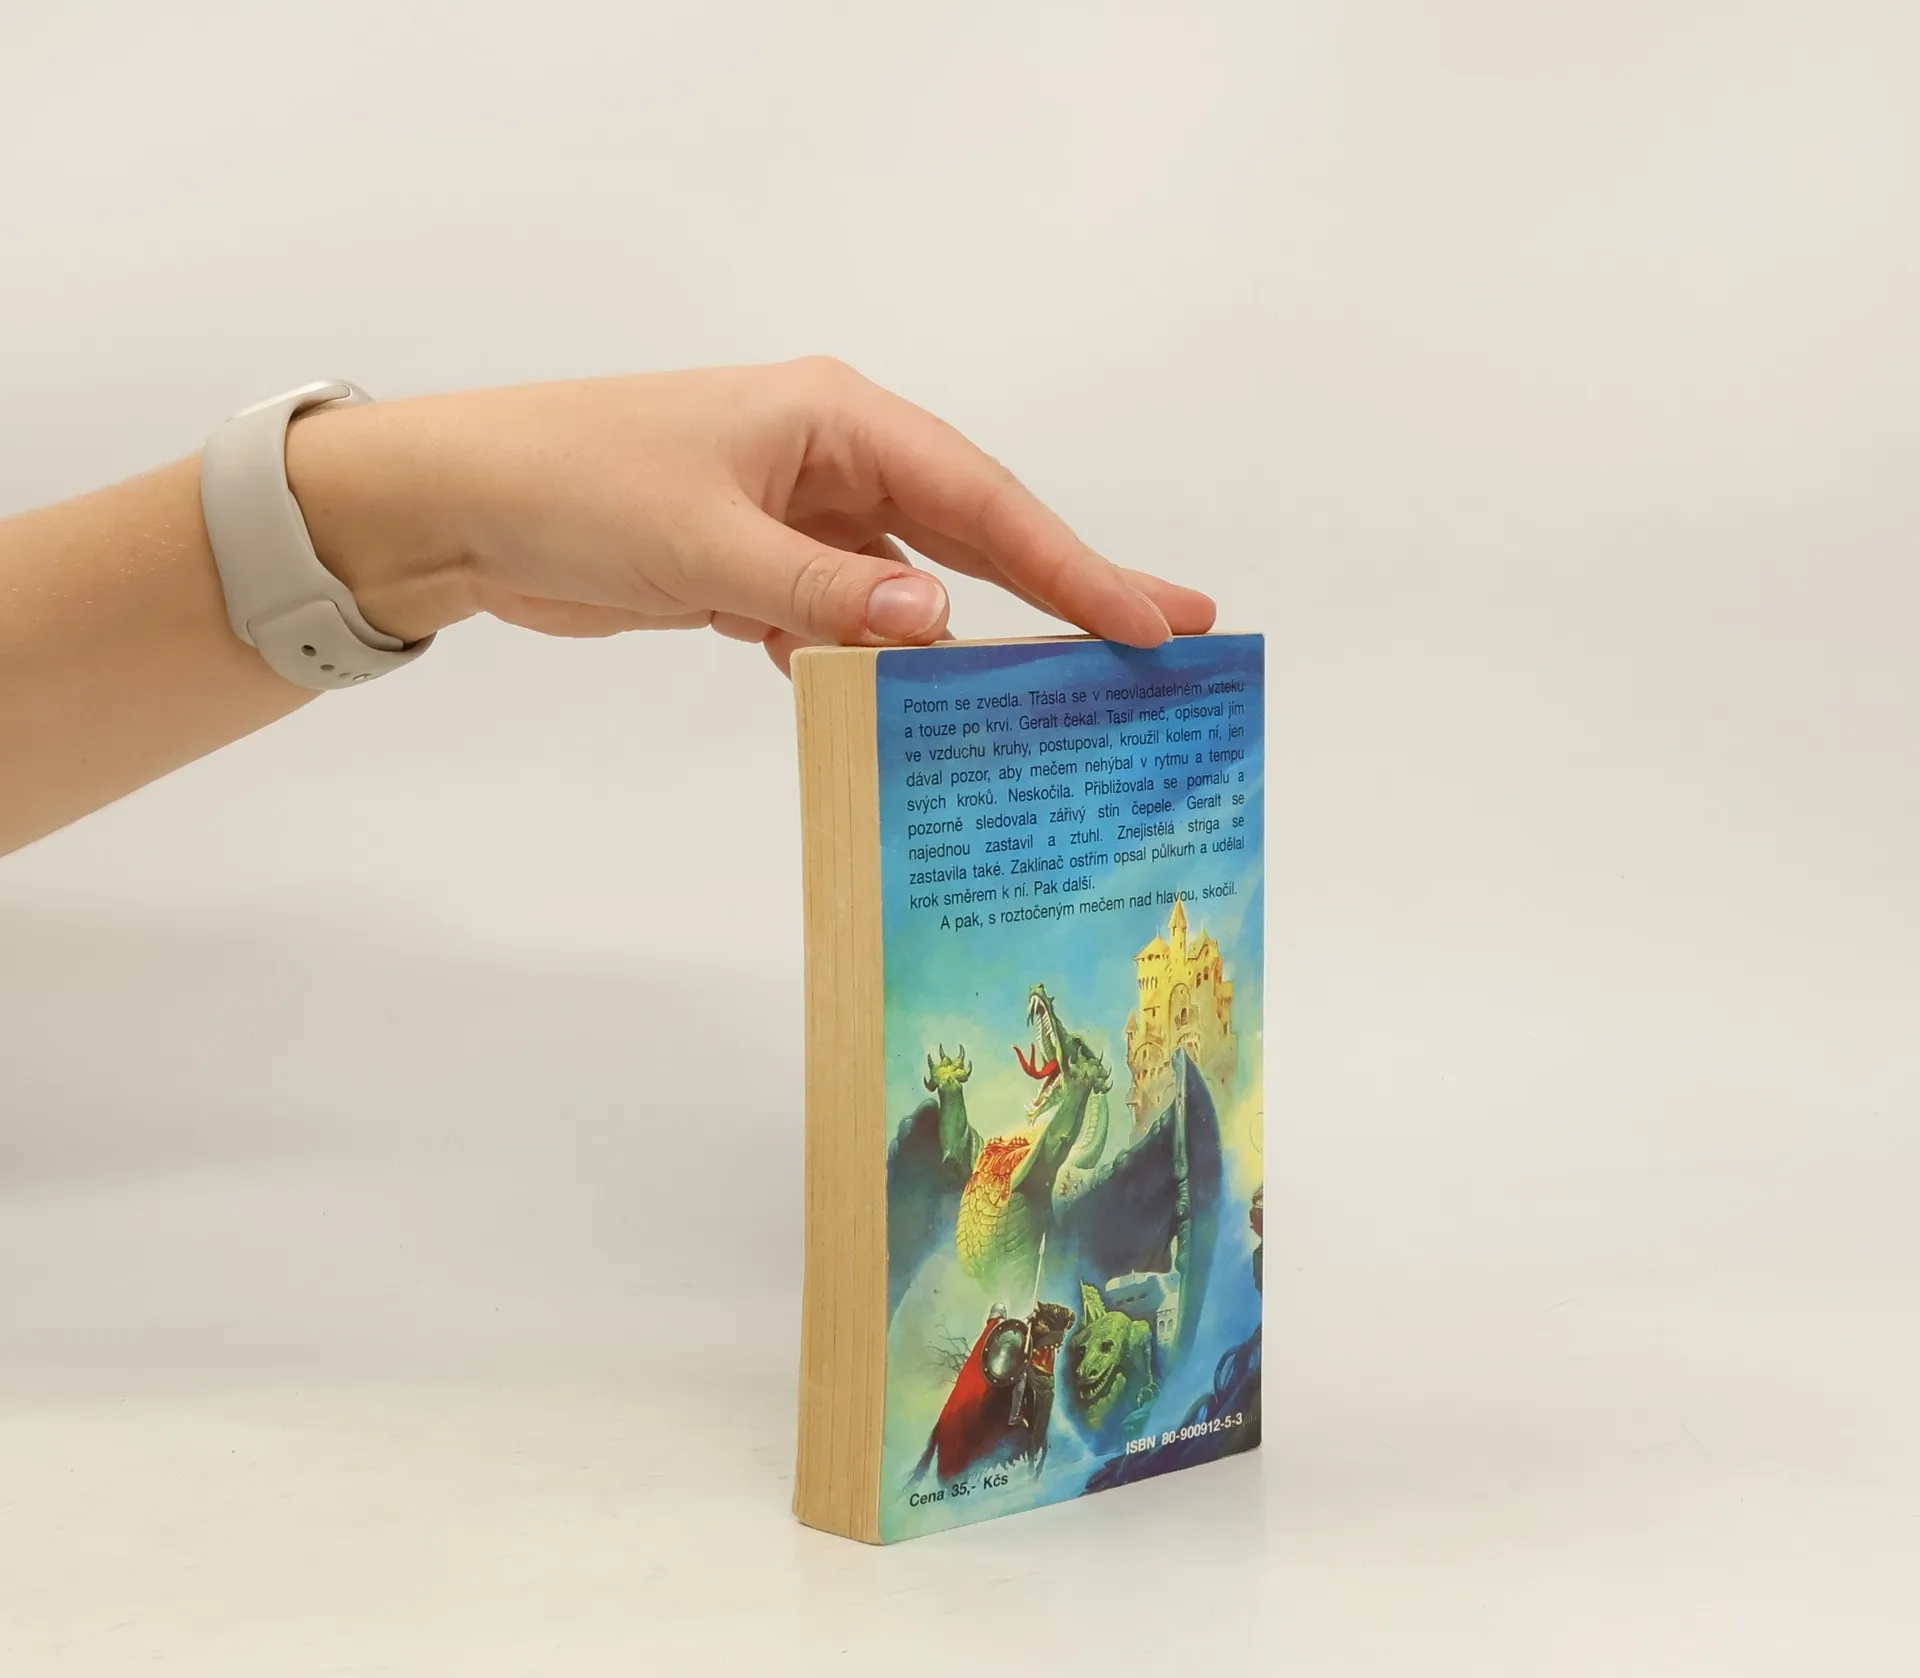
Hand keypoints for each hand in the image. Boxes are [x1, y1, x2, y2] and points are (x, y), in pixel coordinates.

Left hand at [284, 359, 1214, 673]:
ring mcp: (799, 516)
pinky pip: (848, 619)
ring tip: (1060, 689)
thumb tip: (942, 623)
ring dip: (974, 638)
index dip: (1071, 565)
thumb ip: (826, 589)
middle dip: (1066, 585)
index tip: (1148, 621)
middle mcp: (832, 459)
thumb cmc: (573, 486)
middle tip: (1164, 633)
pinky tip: (912, 706)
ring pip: (914, 583)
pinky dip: (878, 662)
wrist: (457, 505)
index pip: (980, 500)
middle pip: (973, 533)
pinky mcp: (759, 569)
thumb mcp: (706, 542)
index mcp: (835, 420)